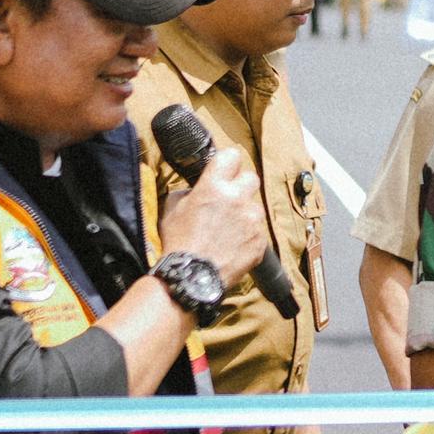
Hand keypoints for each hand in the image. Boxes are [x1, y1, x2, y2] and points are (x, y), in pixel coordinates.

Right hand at [158, 142, 270, 289]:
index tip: (225, 168)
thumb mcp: (172, 209)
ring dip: (244, 213)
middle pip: (250, 177)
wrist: (192, 277)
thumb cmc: (178, 243)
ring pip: (254, 206)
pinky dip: (248, 235)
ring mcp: (252, 219)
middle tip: (228, 198)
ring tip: (227, 229)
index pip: (231, 156)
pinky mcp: (261, 240)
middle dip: (240, 185)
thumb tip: (197, 188)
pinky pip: (258, 230)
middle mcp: (237, 198)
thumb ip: (189, 192)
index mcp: (213, 186)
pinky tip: (232, 245)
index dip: (227, 162)